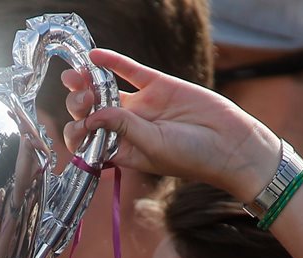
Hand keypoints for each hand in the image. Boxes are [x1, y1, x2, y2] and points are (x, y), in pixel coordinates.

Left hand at [61, 49, 280, 202]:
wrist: (229, 143)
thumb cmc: (192, 157)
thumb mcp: (153, 146)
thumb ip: (123, 128)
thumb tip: (93, 113)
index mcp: (124, 150)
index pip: (90, 141)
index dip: (79, 134)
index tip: (80, 128)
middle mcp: (129, 128)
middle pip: (93, 113)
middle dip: (79, 106)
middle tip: (82, 100)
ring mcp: (142, 105)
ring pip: (106, 90)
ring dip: (87, 83)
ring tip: (73, 77)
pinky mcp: (158, 85)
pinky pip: (129, 71)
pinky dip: (112, 62)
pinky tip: (94, 56)